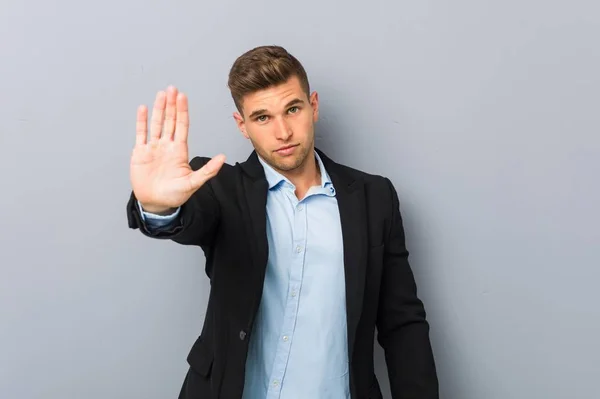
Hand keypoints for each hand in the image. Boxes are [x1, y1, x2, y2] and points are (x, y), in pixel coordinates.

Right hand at [130, 86, 224, 213]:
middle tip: (173, 89)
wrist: (156, 203)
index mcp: (179, 150)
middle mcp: (167, 146)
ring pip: (156, 124)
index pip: (182, 126)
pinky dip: (142, 121)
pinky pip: (141, 134)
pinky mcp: (141, 153)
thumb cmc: (175, 195)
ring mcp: (154, 148)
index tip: (183, 97)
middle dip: (171, 105)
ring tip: (161, 94)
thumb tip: (223, 158)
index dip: (182, 111)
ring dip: (158, 109)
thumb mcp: (193, 183)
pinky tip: (143, 109)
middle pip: (170, 121)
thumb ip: (207, 170)